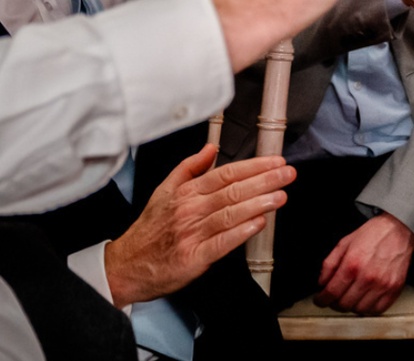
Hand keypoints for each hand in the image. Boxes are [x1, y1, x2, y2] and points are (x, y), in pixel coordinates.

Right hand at [102, 144, 294, 304]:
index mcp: (186, 192)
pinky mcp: (193, 258)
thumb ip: (189, 167)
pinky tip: (258, 223)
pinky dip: (241, 232)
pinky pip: (221, 243)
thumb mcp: (164, 190)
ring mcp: (192, 234)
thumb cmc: (150, 229)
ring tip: (281, 196)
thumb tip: (211, 148)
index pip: (226, 173)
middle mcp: (190, 210)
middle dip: (264, 181)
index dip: (254, 166)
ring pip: (230, 214)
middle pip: (232, 191)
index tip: (276, 162)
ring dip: (258, 204)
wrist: (126, 266)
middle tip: (288, 174)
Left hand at [314, 213, 413, 315]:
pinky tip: (365, 299)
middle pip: (343, 305)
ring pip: (359, 310)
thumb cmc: (373, 235)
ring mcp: (382, 284)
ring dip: (351, 306)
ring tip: (350, 297)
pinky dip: (368, 308)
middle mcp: (367, 277)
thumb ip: (329, 264)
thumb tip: (321, 283)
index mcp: (352, 264)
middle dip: (334, 303)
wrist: (398, 230)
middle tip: (334, 297)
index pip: (330, 293)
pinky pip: (377, 310)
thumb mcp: (344, 243)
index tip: (320, 299)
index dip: (321, 299)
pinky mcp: (394, 289)